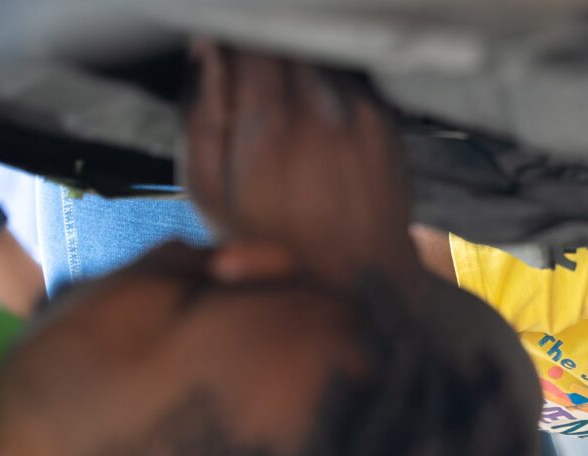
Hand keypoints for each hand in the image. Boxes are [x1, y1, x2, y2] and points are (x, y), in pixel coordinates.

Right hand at [183, 41, 420, 287]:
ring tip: (287, 112)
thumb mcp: (212, 193)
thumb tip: (205, 50)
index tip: (226, 66)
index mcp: (269, 125)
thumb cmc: (275, 242)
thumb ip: (203, 115)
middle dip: (263, 58)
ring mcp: (358, 114)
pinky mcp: (384, 122)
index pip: (246, 44)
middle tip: (255, 92)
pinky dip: (330, 88)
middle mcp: (319, 110)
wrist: (356, 277)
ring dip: (297, 70)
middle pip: (284, 46)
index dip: (232, 50)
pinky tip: (319, 125)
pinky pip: (350, 79)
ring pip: (318, 59)